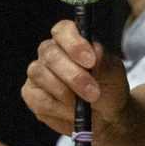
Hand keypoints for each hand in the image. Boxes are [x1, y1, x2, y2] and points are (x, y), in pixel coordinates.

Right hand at [21, 19, 130, 141]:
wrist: (105, 115)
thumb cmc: (108, 86)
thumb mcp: (112, 72)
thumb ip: (103, 61)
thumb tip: (95, 51)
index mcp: (69, 39)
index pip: (63, 30)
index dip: (74, 44)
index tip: (90, 61)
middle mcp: (50, 52)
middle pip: (50, 54)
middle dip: (73, 75)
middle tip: (93, 93)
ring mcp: (38, 72)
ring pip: (41, 75)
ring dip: (65, 93)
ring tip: (85, 105)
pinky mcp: (32, 94)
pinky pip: (38, 99)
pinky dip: (58, 109)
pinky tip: (72, 113)